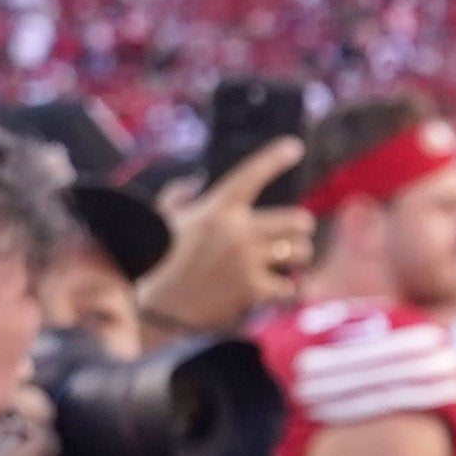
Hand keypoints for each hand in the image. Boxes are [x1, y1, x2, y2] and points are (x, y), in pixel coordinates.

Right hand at [137, 138, 316, 337]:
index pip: (251, 175)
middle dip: (300, 227)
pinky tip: (276, 289)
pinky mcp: (253, 291)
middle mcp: (237, 232)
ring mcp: (248, 262)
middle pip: (299, 220)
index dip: (275, 158)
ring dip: (297, 257)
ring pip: (302, 252)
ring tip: (286, 261)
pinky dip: (286, 290)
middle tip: (293, 233)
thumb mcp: (164, 219)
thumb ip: (180, 195)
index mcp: (216, 209)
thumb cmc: (158, 259)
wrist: (154, 308)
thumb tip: (195, 182)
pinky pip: (291, 287)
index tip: (294, 147)